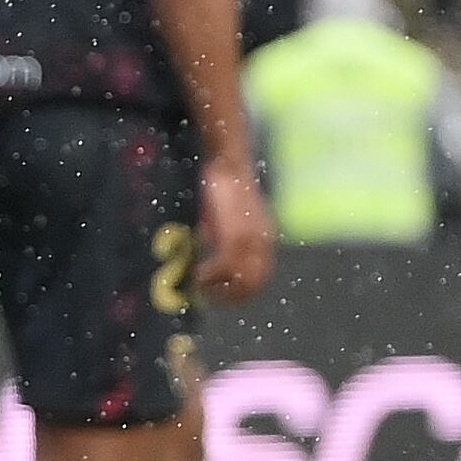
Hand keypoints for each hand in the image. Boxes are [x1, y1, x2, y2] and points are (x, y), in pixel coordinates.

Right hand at [196, 154, 275, 301]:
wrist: (228, 162)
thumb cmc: (222, 187)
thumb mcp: (224, 216)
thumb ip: (221, 236)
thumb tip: (204, 253)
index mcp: (263, 239)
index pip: (260, 276)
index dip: (241, 291)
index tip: (219, 295)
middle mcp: (262, 242)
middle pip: (254, 282)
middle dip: (230, 296)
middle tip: (206, 297)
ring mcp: (251, 239)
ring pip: (241, 278)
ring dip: (219, 288)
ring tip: (199, 287)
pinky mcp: (235, 233)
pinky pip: (225, 265)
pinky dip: (211, 275)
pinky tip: (197, 274)